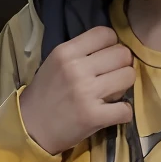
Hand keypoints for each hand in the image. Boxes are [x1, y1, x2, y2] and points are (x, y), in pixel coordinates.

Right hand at [18, 26, 135, 154]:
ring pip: (128, 76)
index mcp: (66, 51)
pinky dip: (123, 112)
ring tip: (111, 94)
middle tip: (112, 77)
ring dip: (124, 87)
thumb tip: (114, 49)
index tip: (107, 58)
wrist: (31, 127)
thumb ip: (82, 52)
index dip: (112, 45)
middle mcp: (76, 68)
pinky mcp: (93, 116)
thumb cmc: (46, 93)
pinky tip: (113, 112)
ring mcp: (86, 92)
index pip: (106, 34)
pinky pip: (126, 109)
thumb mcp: (56, 62)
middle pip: (122, 54)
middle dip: (122, 65)